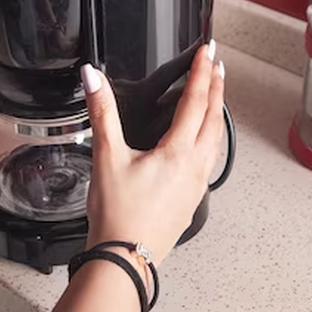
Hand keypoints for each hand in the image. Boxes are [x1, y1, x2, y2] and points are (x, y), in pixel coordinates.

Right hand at [80, 42, 225, 266]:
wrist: (125, 259)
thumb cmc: (118, 216)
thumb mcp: (106, 157)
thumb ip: (102, 112)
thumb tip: (94, 78)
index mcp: (178, 152)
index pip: (196, 100)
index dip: (202, 72)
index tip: (207, 52)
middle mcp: (195, 167)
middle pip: (214, 118)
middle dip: (216, 88)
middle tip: (217, 67)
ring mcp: (197, 185)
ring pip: (215, 140)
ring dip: (216, 114)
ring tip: (213, 100)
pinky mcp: (192, 200)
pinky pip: (209, 161)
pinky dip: (210, 140)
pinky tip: (200, 145)